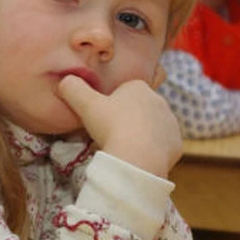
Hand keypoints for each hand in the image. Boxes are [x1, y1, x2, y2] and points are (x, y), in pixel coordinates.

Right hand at [57, 75, 181, 177]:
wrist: (138, 157)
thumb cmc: (111, 126)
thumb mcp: (85, 105)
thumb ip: (72, 89)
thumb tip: (63, 81)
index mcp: (138, 87)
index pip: (123, 93)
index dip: (110, 106)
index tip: (102, 120)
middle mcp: (159, 100)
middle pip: (138, 110)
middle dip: (126, 120)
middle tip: (110, 136)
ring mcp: (171, 123)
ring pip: (151, 128)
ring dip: (140, 136)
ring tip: (124, 149)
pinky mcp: (177, 144)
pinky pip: (162, 146)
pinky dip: (151, 152)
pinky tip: (139, 159)